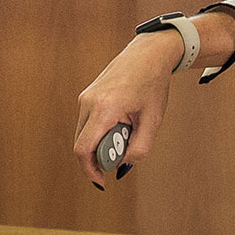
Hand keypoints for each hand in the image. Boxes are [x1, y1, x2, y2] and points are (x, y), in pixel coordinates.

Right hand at [73, 31, 184, 190]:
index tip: (102, 181)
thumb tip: (121, 165)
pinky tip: (121, 122)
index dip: (90, 170)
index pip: (84, 149)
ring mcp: (86, 96)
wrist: (149, 53)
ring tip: (127, 131)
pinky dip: (100, 130)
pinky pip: (88, 122)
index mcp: (105, 108)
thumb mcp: (153, 121)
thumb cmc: (153, 84)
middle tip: (122, 153)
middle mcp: (89, 101)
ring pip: (83, 133)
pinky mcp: (87, 94)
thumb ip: (139, 148)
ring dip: (101, 142)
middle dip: (99, 157)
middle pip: (82, 144)